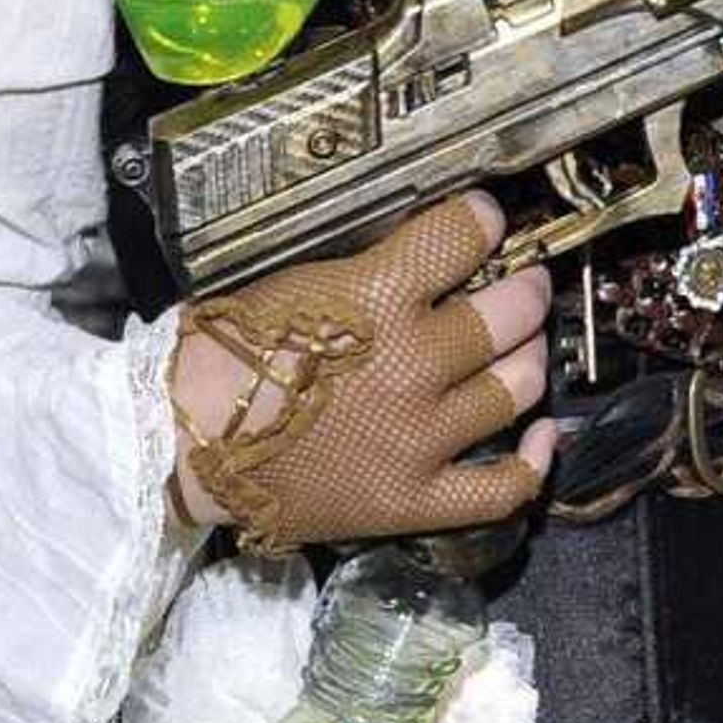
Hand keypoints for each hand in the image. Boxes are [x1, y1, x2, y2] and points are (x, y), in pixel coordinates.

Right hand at [168, 191, 555, 544]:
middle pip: (512, 312)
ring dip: (529, 359)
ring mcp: (418, 438)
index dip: (484, 221)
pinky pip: (501, 486)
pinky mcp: (410, 500)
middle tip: (522, 287)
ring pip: (517, 386)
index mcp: (379, 296)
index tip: (486, 222)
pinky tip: (545, 432)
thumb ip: (379, 269)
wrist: (177, 444)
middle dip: (526, 289)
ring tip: (520, 348)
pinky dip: (536, 460)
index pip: (467, 235)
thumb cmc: (229, 354)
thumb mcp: (305, 282)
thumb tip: (440, 250)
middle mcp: (412, 364)